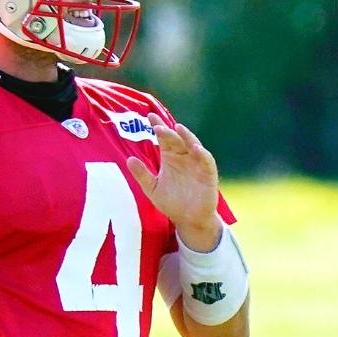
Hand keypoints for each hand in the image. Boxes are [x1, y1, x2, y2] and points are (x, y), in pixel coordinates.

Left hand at [126, 112, 221, 249]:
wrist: (188, 220)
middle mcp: (184, 157)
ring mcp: (196, 164)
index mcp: (170, 157)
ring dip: (187, 136)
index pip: (164, 138)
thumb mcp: (152, 188)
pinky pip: (206, 161)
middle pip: (176, 139)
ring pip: (193, 145)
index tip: (149, 116)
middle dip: (168, 131)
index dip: (158, 126)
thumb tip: (129, 159)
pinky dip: (202, 153)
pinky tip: (194, 148)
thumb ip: (142, 174)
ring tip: (178, 128)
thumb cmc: (171, 202)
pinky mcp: (208, 174)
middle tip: (157, 125)